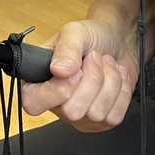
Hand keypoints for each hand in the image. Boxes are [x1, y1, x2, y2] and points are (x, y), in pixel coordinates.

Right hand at [21, 19, 136, 131]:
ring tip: (105, 65)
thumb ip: (65, 49)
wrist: (118, 41)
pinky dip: (121, 92)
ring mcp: (80, 115)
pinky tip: (115, 78)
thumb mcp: (75, 32)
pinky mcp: (103, 122)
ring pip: (97, 114)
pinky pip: (114, 116)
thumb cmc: (92, 36)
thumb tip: (59, 70)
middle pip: (72, 111)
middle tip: (93, 59)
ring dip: (109, 82)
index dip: (55, 91)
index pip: (33, 103)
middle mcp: (56, 102)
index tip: (74, 71)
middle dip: (92, 80)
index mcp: (38, 80)